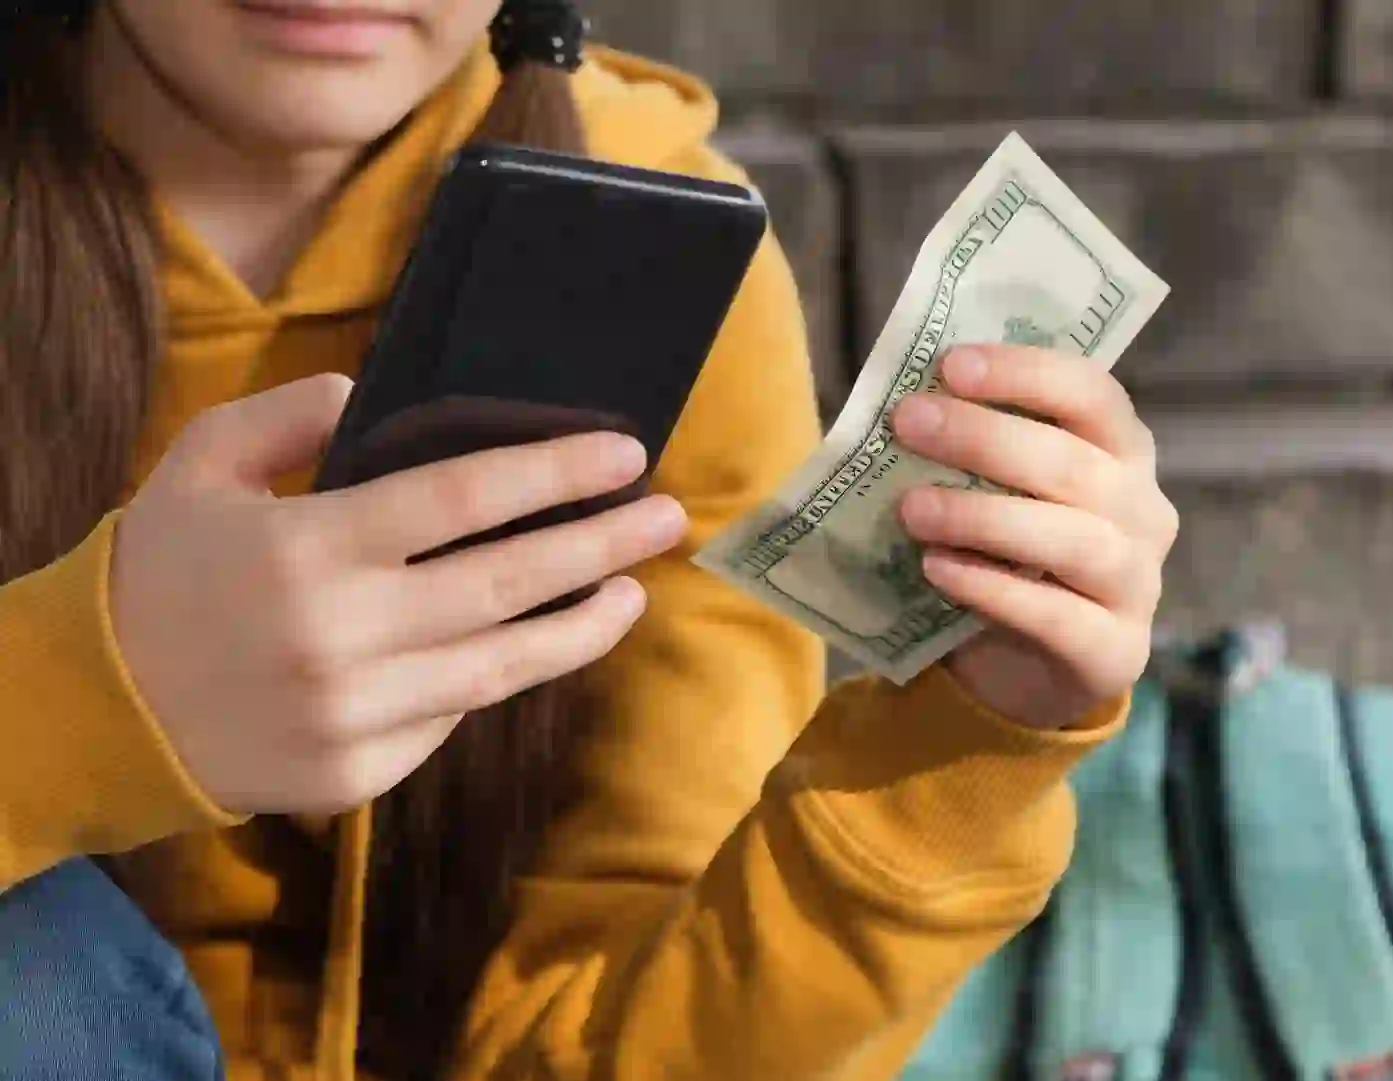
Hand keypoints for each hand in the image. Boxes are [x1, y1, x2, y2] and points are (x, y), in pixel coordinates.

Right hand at [110, 375, 688, 814]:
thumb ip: (283, 419)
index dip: (555, 472)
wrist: (93, 712)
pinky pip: (452, 717)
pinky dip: (495, 678)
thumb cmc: (157, 573)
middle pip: (509, 583)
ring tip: (632, 591)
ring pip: (503, 666)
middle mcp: (345, 635)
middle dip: (603, 546)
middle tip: (669, 518)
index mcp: (310, 548)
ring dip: (581, 627)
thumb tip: (363, 397)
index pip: (464, 498)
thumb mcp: (198, 468)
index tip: (624, 455)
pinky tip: (533, 644)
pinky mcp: (358, 773)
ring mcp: (357, 713)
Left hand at [891, 346, 1179, 729]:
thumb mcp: (991, 493)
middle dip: (986, 437)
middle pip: (1075, 464)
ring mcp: (1138, 585)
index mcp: (1122, 453)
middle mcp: (1144, 512)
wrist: (1019, 673)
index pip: (1092, 394)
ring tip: (913, 509)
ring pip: (1073, 539)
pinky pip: (1058, 616)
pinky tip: (938, 570)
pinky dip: (993, 589)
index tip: (951, 365)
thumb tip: (906, 401)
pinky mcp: (1115, 652)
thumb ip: (969, 449)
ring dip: (985, 517)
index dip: (1026, 373)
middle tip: (909, 424)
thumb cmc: (1005, 559)